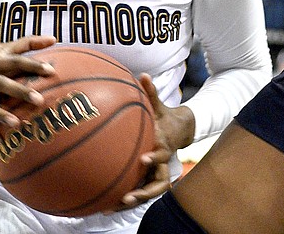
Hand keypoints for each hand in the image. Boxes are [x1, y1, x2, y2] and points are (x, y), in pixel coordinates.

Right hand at [0, 36, 56, 143]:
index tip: (51, 71)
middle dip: (20, 91)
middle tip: (39, 99)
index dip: (32, 64)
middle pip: (2, 83)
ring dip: (0, 115)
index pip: (16, 61)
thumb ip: (26, 43)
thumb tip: (54, 39)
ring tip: (16, 124)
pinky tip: (0, 142)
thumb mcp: (1, 50)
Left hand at [116, 73, 195, 208]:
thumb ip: (152, 92)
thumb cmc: (164, 116)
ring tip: (110, 208)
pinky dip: (124, 198)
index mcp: (164, 146)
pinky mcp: (148, 177)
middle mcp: (161, 163)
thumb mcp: (159, 105)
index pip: (161, 155)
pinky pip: (138, 190)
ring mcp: (156, 173)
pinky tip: (104, 204)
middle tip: (128, 198)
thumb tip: (144, 75)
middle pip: (157, 185)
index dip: (154, 158)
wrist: (179, 130)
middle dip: (143, 194)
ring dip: (131, 201)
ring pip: (147, 193)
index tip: (143, 159)